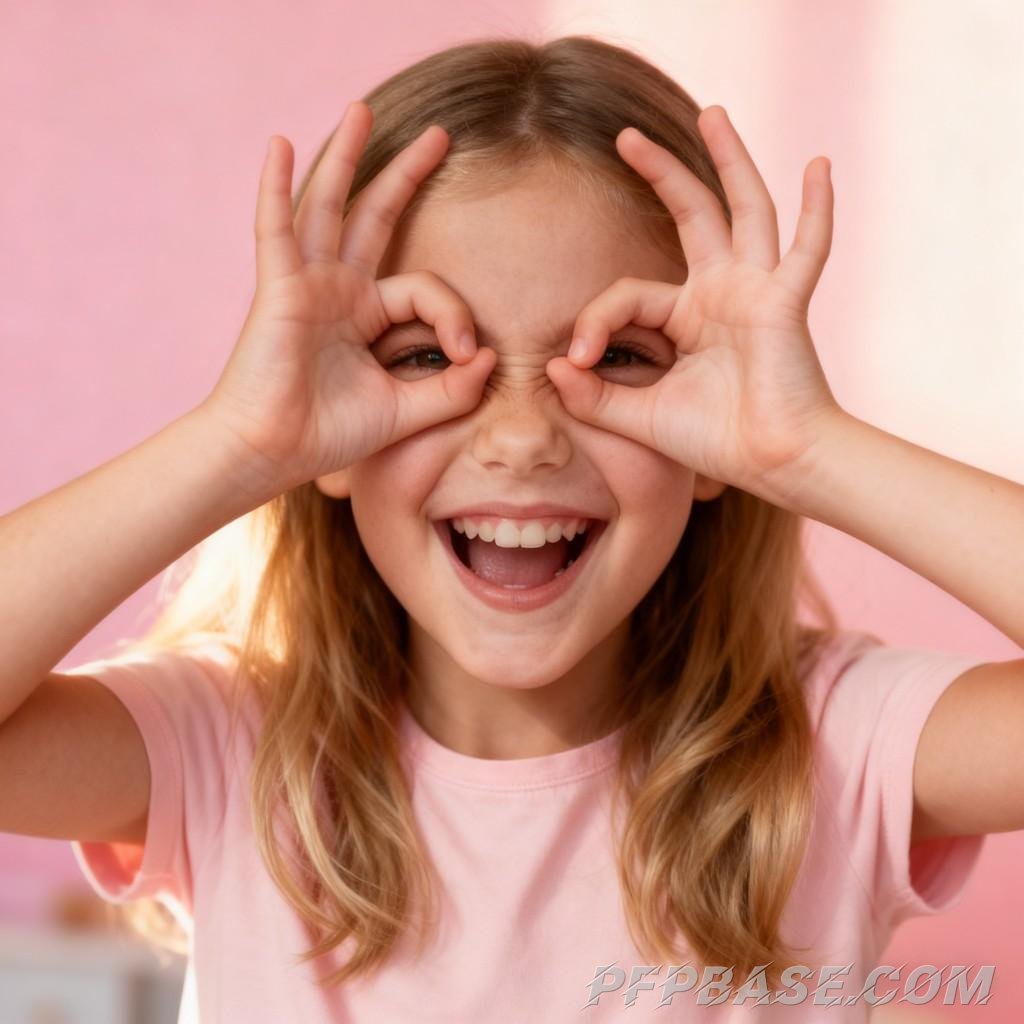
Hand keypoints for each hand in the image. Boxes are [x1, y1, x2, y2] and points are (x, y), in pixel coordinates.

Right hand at [200, 101, 494, 494]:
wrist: (273, 454)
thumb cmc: (329, 435)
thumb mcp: (406, 411)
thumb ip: (450, 388)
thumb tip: (491, 357)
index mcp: (365, 316)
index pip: (424, 289)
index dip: (455, 314)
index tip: (468, 353)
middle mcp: (337, 290)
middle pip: (375, 217)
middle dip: (406, 175)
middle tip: (442, 136)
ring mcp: (306, 283)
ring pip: (329, 206)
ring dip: (346, 157)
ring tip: (364, 109)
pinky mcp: (278, 289)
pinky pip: (276, 229)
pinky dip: (276, 188)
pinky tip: (280, 147)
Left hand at [545, 105, 842, 501]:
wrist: (772, 465)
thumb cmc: (715, 442)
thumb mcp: (640, 417)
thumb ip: (595, 396)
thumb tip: (551, 368)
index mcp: (687, 316)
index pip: (627, 294)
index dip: (594, 320)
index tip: (577, 360)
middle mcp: (722, 292)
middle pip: (691, 216)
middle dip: (660, 172)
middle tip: (625, 136)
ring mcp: (757, 290)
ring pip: (745, 210)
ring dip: (729, 160)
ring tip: (712, 112)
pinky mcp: (786, 303)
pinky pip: (808, 249)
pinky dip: (819, 209)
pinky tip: (820, 164)